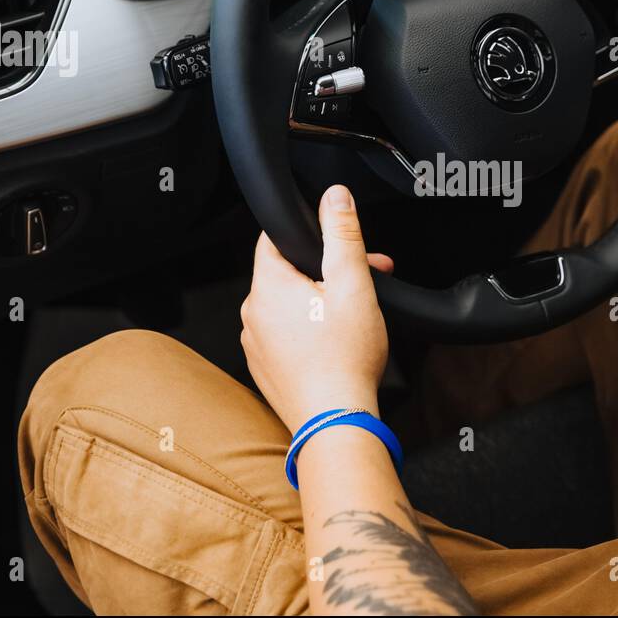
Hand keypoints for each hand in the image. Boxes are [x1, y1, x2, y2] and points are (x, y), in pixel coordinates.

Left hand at [240, 184, 393, 433]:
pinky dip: (308, 332)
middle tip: (365, 281)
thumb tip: (335, 196)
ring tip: (354, 317)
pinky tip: (336, 344)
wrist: (336, 421)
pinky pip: (285, 335)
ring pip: (288, 305)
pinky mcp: (265, 367)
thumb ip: (342, 235)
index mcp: (267, 285)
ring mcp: (255, 342)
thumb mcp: (353, 284)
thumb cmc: (344, 358)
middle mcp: (252, 312)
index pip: (274, 238)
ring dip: (319, 303)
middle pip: (287, 273)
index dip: (310, 234)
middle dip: (326, 271)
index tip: (339, 245)